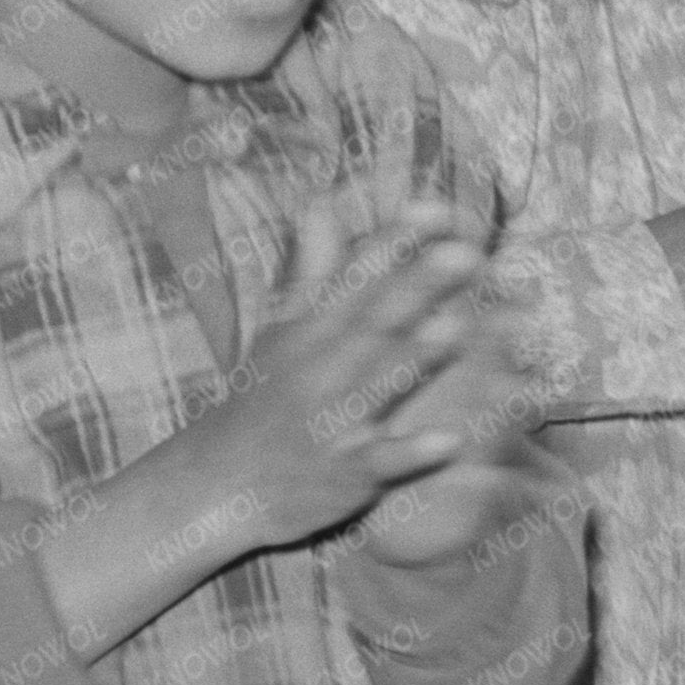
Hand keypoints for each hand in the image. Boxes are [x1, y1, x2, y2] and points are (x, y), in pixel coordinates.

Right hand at [208, 203, 491, 550]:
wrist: (217, 482)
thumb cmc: (262, 400)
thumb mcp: (282, 330)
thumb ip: (314, 269)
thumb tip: (323, 202)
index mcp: (311, 331)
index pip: (356, 277)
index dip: (395, 242)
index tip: (436, 208)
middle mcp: (321, 368)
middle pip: (375, 321)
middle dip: (419, 285)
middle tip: (467, 252)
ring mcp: (332, 421)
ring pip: (379, 384)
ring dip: (416, 357)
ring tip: (457, 328)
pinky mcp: (344, 474)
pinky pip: (380, 462)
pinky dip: (411, 452)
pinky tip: (450, 441)